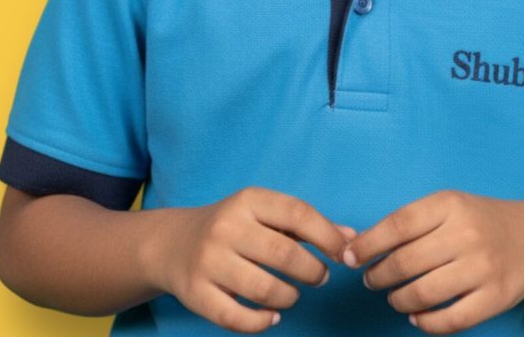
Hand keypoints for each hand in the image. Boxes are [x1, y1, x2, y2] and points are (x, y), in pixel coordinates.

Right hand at [140, 186, 353, 332]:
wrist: (172, 243)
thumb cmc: (233, 227)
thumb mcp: (264, 213)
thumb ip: (305, 224)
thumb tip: (351, 238)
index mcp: (248, 201)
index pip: (297, 214)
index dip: (327, 236)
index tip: (344, 254)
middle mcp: (226, 227)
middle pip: (284, 254)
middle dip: (312, 271)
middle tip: (319, 277)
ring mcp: (208, 261)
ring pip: (264, 289)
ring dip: (289, 297)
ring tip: (293, 294)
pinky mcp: (195, 294)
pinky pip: (237, 318)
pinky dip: (262, 322)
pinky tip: (271, 316)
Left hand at [341, 190, 523, 333]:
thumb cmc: (477, 220)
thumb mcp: (448, 206)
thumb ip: (410, 222)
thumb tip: (359, 245)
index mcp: (449, 204)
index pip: (397, 225)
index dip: (367, 244)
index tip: (348, 257)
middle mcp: (466, 234)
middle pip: (406, 262)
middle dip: (378, 276)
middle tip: (371, 280)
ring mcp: (482, 267)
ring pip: (424, 293)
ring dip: (398, 300)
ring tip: (394, 297)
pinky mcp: (495, 298)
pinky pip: (450, 319)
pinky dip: (425, 323)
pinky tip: (416, 316)